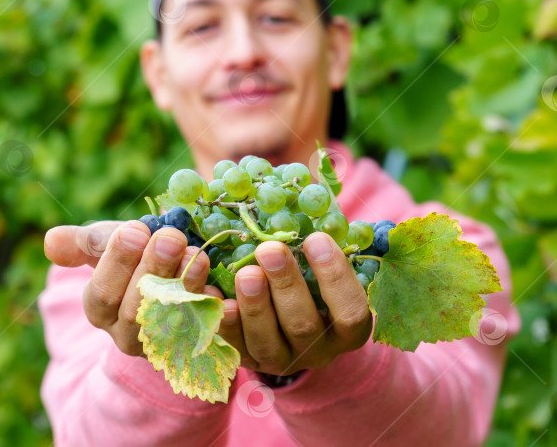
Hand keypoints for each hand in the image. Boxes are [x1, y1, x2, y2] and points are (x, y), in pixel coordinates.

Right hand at [44, 221, 220, 355]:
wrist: (171, 272)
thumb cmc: (134, 254)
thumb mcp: (106, 245)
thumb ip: (81, 244)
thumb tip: (50, 241)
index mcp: (100, 311)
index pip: (102, 294)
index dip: (117, 263)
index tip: (134, 231)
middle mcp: (128, 335)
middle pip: (137, 310)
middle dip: (154, 271)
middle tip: (170, 238)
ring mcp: (164, 344)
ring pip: (172, 322)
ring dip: (185, 287)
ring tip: (197, 255)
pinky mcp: (198, 345)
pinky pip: (206, 334)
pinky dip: (213, 311)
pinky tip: (219, 288)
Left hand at [217, 233, 372, 375]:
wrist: (284, 325)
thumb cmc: (311, 283)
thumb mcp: (322, 268)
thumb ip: (318, 246)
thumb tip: (307, 199)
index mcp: (346, 331)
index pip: (350, 311)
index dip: (335, 277)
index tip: (315, 239)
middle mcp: (316, 351)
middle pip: (303, 326)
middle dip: (285, 284)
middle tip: (268, 249)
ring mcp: (280, 360)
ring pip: (266, 341)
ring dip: (254, 306)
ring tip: (244, 272)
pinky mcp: (246, 361)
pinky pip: (231, 345)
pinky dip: (222, 320)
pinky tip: (211, 291)